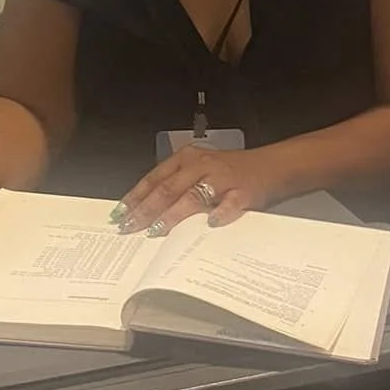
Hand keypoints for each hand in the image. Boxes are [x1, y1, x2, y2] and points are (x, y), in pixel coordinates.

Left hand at [117, 144, 285, 237]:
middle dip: (146, 210)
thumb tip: (146, 212)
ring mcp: (222, 179)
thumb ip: (177, 186)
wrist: (270, 166)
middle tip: (129, 227)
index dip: (136, 196)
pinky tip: (210, 224)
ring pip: (192, 197)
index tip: (119, 214)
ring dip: (172, 215)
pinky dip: (219, 214)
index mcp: (187, 159)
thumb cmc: (230, 171)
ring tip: (156, 231)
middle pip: (168, 189)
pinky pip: (229, 205)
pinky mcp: (242, 193)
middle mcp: (202, 166)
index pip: (155, 178)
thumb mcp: (199, 170)